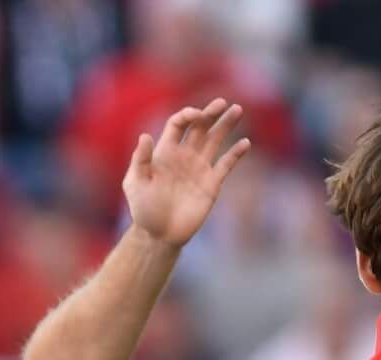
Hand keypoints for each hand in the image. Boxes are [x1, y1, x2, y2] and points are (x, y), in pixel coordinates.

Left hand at [123, 99, 252, 247]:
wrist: (159, 235)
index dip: (188, 115)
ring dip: (226, 125)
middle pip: (200, 127)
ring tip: (237, 110)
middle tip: (223, 103)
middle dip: (211, 113)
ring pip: (215, 141)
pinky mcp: (212, 184)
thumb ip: (140, 160)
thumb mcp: (135, 184)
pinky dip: (236, 153)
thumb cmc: (143, 210)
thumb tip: (145, 136)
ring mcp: (199, 168)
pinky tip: (245, 143)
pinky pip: (226, 164)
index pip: (179, 124)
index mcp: (166, 151)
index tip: (196, 115)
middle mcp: (184, 155)